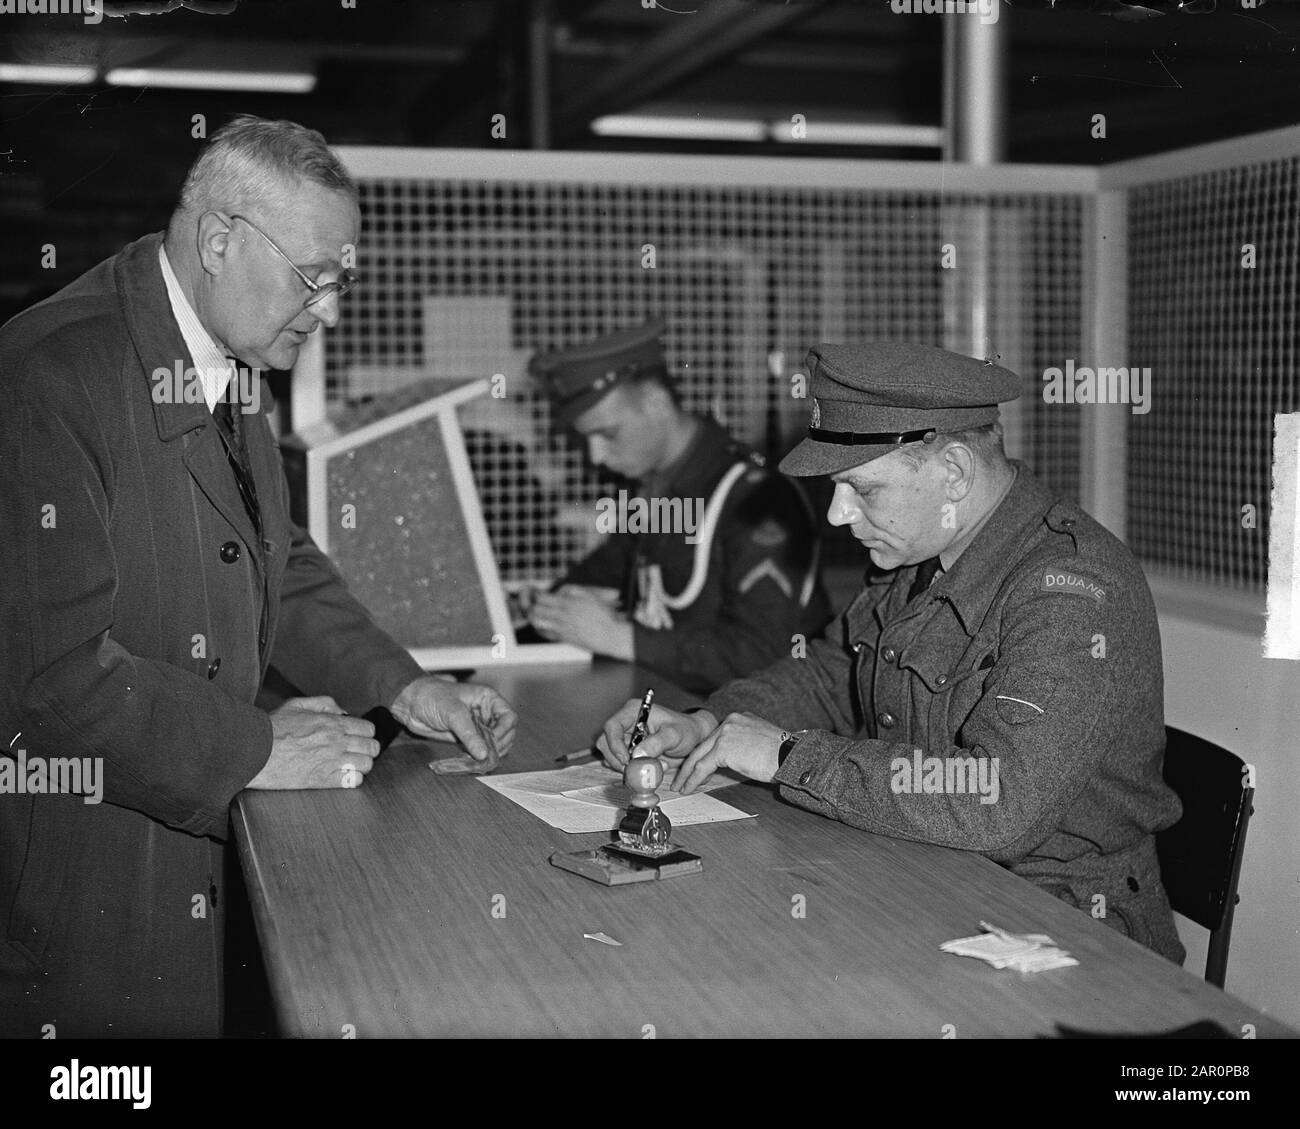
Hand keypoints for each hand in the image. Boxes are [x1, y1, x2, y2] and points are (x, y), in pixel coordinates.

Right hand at [248, 696, 379, 789]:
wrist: (253, 751)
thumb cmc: (272, 728)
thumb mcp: (298, 705)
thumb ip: (324, 703)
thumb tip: (343, 712)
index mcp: (332, 722)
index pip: (368, 729)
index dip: (365, 733)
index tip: (358, 737)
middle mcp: (336, 741)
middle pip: (372, 748)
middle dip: (367, 749)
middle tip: (356, 752)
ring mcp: (331, 761)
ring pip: (366, 765)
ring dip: (361, 765)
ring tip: (350, 765)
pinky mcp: (323, 780)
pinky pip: (353, 782)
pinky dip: (351, 779)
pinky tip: (341, 776)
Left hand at [391, 676, 517, 765]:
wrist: (409, 703)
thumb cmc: (431, 696)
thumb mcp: (453, 713)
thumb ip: (469, 734)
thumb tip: (484, 753)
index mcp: (487, 699)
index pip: (508, 717)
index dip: (504, 731)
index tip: (494, 742)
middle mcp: (485, 713)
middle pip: (505, 733)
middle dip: (498, 745)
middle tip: (486, 755)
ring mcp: (477, 726)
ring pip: (494, 743)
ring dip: (490, 753)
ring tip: (480, 761)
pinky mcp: (466, 738)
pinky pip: (479, 750)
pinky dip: (478, 758)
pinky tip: (473, 762)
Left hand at [529, 588, 632, 657]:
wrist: (611, 636)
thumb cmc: (604, 616)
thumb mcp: (590, 596)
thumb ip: (573, 591)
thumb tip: (560, 590)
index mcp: (568, 604)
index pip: (541, 597)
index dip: (534, 594)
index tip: (533, 591)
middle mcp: (562, 617)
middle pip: (535, 610)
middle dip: (529, 604)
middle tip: (528, 600)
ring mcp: (561, 629)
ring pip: (537, 623)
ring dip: (532, 616)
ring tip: (532, 611)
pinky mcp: (564, 639)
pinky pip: (544, 633)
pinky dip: (539, 627)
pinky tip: (540, 623)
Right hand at [596, 701, 716, 772]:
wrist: (693, 739)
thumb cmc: (685, 730)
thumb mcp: (674, 735)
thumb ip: (657, 743)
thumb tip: (637, 754)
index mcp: (634, 711)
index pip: (612, 726)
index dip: (614, 744)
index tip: (626, 759)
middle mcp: (627, 723)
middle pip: (606, 743)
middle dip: (619, 759)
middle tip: (636, 770)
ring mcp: (627, 738)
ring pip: (611, 755)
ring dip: (628, 766)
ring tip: (653, 766)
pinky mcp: (630, 751)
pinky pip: (621, 763)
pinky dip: (632, 770)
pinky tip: (651, 767)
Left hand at [674, 712, 786, 793]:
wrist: (790, 757)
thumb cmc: (782, 755)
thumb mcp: (759, 742)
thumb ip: (741, 745)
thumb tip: (730, 760)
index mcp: (739, 718)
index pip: (714, 737)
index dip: (703, 753)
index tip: (694, 766)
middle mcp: (730, 721)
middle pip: (703, 745)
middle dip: (689, 763)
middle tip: (680, 777)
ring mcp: (725, 733)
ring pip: (698, 756)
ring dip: (687, 773)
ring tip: (680, 786)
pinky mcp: (723, 749)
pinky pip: (702, 767)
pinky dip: (693, 779)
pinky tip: (689, 788)